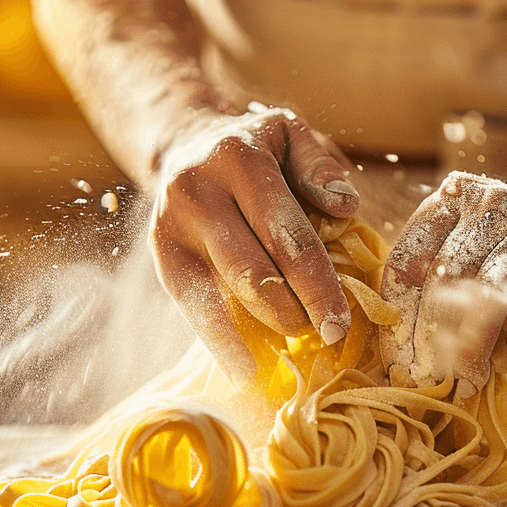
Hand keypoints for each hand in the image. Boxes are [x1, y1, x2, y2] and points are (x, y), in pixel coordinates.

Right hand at [150, 106, 359, 385]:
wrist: (186, 142)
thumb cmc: (256, 149)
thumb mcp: (290, 136)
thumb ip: (319, 167)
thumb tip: (347, 207)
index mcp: (239, 159)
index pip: (285, 233)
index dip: (316, 283)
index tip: (340, 322)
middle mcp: (198, 190)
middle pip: (252, 268)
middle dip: (293, 310)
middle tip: (327, 336)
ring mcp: (171, 223)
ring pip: (216, 292)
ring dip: (258, 328)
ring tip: (288, 352)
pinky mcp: (159, 251)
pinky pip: (190, 303)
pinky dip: (218, 340)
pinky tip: (242, 370)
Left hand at [379, 171, 506, 394]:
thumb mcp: (482, 243)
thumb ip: (445, 280)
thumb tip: (404, 348)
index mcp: (453, 198)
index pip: (407, 259)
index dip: (396, 315)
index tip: (393, 357)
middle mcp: (487, 204)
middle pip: (442, 283)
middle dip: (431, 339)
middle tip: (427, 380)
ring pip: (484, 299)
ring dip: (472, 349)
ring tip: (467, 381)